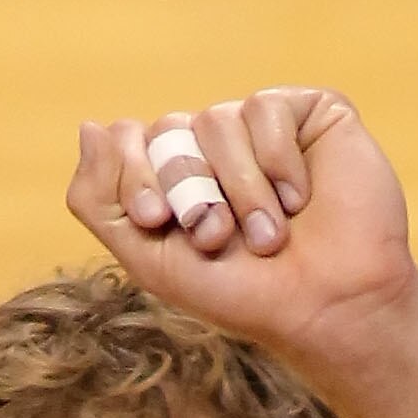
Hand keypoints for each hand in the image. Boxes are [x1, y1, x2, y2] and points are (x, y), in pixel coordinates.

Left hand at [65, 88, 417, 370]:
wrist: (327, 308)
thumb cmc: (244, 294)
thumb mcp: (151, 260)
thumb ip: (100, 200)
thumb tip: (89, 126)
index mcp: (174, 175)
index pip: (128, 141)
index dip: (135, 176)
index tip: (153, 219)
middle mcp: (214, 146)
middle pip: (168, 130)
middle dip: (188, 191)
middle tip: (219, 238)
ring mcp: (262, 128)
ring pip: (217, 120)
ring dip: (239, 190)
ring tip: (270, 236)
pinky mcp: (311, 114)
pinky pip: (267, 109)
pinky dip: (278, 162)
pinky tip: (300, 199)